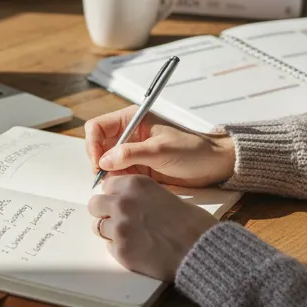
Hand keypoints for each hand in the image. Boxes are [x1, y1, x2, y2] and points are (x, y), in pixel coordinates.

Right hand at [84, 106, 235, 187]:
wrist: (213, 165)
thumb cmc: (193, 150)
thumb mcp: (160, 150)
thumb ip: (130, 154)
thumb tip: (104, 161)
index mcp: (132, 119)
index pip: (97, 127)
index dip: (93, 144)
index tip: (98, 163)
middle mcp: (128, 133)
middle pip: (98, 145)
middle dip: (99, 161)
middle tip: (107, 177)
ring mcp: (132, 151)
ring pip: (106, 162)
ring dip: (109, 174)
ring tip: (121, 183)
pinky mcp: (138, 167)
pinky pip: (118, 174)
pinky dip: (118, 181)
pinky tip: (128, 186)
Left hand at [88, 174, 217, 280]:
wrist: (202, 251)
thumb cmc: (193, 224)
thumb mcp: (166, 196)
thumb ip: (143, 196)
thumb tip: (130, 201)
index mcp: (136, 184)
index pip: (108, 185)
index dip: (115, 195)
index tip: (120, 202)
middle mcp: (123, 202)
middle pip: (95, 204)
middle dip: (105, 212)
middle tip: (119, 220)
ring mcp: (119, 227)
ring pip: (98, 227)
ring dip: (111, 231)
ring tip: (132, 237)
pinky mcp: (120, 250)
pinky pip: (109, 247)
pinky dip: (120, 248)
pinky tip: (138, 249)